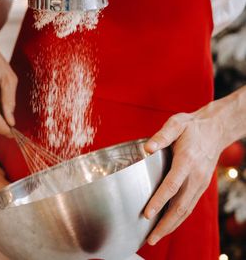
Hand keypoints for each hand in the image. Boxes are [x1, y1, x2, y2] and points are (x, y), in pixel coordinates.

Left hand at [143, 103, 229, 245]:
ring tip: (155, 237)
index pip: (172, 185)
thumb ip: (161, 135)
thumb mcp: (176, 124)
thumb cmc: (191, 127)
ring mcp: (200, 183)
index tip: (147, 214)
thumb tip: (147, 148)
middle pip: (180, 206)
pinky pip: (189, 206)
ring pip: (186, 210)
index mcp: (187, 161)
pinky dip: (178, 219)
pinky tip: (167, 225)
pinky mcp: (200, 186)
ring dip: (171, 226)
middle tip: (150, 239)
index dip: (159, 201)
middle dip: (165, 224)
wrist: (215, 129)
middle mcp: (195, 176)